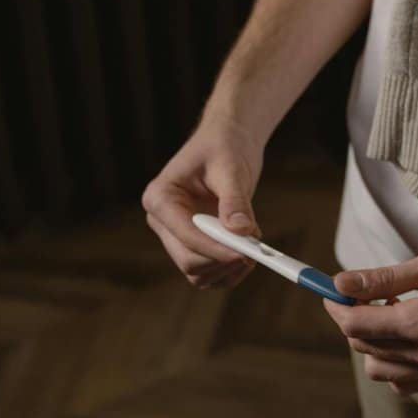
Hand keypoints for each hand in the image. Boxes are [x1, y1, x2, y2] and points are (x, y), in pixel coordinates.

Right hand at [142, 112, 263, 287]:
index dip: (215, 247)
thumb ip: (235, 200)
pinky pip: (209, 274)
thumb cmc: (224, 147)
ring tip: (255, 244)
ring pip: (198, 273)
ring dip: (229, 269)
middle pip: (188, 261)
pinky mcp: (195, 245)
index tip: (247, 252)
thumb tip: (241, 231)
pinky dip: (231, 271)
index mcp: (160, 198)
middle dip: (223, 259)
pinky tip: (250, 249)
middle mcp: (163, 221)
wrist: (229, 143)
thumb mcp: (230, 168)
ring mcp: (177, 236)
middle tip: (257, 250)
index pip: (184, 235)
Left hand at [323, 245, 417, 394]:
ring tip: (392, 313)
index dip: (338, 306)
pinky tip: (408, 336)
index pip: (358, 324)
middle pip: (366, 347)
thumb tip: (341, 282)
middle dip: (354, 321)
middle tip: (364, 294)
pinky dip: (395, 364)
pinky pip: (407, 383)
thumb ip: (385, 278)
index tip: (332, 290)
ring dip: (373, 344)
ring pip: (382, 371)